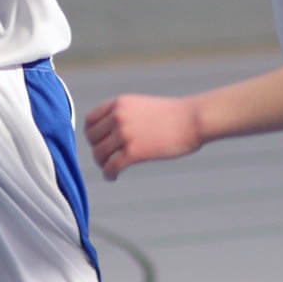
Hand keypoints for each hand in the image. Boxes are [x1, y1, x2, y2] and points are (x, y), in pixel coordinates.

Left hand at [84, 94, 201, 179]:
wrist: (192, 119)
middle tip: (106, 158)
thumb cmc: (173, 115)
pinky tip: (113, 177)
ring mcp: (124, 133)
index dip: (91, 134)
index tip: (98, 143)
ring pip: (99, 154)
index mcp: (119, 104)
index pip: (90, 120)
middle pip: (91, 138)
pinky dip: (108, 174)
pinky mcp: (134, 151)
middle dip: (97, 149)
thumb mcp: (142, 106)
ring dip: (102, 164)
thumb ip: (124, 114)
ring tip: (110, 169)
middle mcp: (118, 116)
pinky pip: (111, 166)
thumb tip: (111, 131)